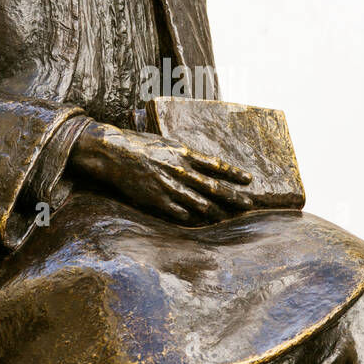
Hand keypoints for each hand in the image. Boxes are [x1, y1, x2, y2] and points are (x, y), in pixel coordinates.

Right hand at [68, 120, 252, 222]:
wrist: (115, 153)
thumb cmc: (140, 145)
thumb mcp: (167, 144)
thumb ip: (186, 155)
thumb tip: (204, 164)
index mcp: (184, 153)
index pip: (216, 165)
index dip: (234, 173)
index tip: (248, 180)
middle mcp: (180, 170)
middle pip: (213, 187)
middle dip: (233, 196)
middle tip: (248, 204)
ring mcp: (169, 186)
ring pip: (199, 202)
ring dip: (215, 211)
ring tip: (227, 216)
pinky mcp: (156, 198)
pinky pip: (179, 212)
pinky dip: (190, 216)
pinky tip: (198, 220)